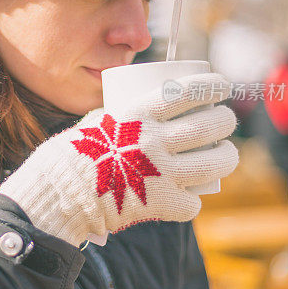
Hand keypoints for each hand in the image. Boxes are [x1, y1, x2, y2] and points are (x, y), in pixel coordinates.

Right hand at [0, 73, 238, 246]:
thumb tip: (147, 110)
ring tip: (227, 154)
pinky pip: (192, 202)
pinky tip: (189, 195)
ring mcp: (161, 173)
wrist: (60, 193)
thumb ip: (126, 115)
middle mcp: (154, 141)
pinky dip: (193, 200)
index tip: (222, 85)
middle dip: (225, 120)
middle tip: (226, 120)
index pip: (187, 92)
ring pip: (213, 164)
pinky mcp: (162, 204)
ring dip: (228, 157)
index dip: (211, 86)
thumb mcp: (100, 120)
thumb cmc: (75, 153)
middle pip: (208, 126)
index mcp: (138, 115)